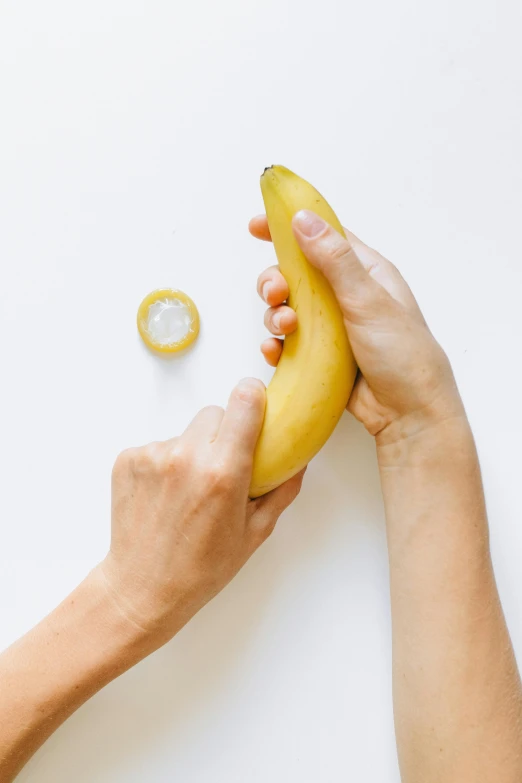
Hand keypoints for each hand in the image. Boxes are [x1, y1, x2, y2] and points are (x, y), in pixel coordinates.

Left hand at [99, 379, 303, 649]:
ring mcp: (152, 456)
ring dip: (192, 451)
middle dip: (222, 433)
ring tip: (188, 492)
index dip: (252, 399)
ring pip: (184, 432)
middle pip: (214, 413)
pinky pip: (157, 445)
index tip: (254, 406)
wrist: (143, 588)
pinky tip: (164, 496)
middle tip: (221, 468)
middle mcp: (186, 457)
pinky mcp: (127, 459)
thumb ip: (282, 490)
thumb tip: (299, 460)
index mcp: (224, 472)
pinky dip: (164, 463)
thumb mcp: (255, 532)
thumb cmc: (203, 568)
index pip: (243, 401)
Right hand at [250, 211, 464, 444]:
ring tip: (284, 329)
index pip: (324, 237)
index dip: (291, 229)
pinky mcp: (321, 356)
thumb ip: (335, 261)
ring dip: (275, 315)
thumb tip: (303, 219)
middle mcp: (347, 296)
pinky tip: (275, 352)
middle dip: (276, 281)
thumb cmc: (403, 355)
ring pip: (288, 309)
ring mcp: (332, 328)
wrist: (409, 414)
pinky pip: (287, 344)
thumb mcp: (368, 301)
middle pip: (296, 274)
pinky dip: (276, 345)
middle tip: (275, 294)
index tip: (257, 226)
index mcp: (366, 273)